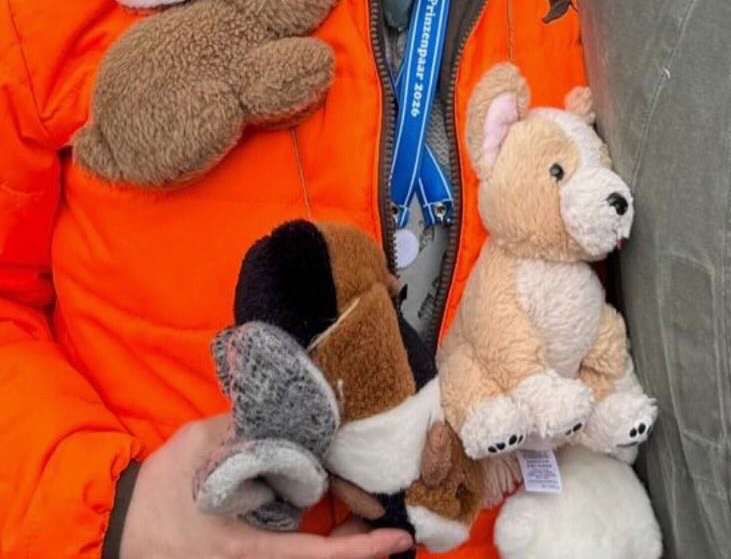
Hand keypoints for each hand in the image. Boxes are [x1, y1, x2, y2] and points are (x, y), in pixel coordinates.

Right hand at [121, 418, 414, 558]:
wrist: (120, 529)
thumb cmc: (160, 492)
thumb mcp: (202, 445)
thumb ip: (248, 426)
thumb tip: (293, 400)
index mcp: (247, 547)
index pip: (315, 554)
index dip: (362, 550)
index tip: (399, 540)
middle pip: (320, 556)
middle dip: (358, 537)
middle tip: (388, 514)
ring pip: (307, 551)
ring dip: (339, 534)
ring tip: (365, 508)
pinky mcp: (246, 555)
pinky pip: (291, 547)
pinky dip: (316, 533)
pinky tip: (331, 508)